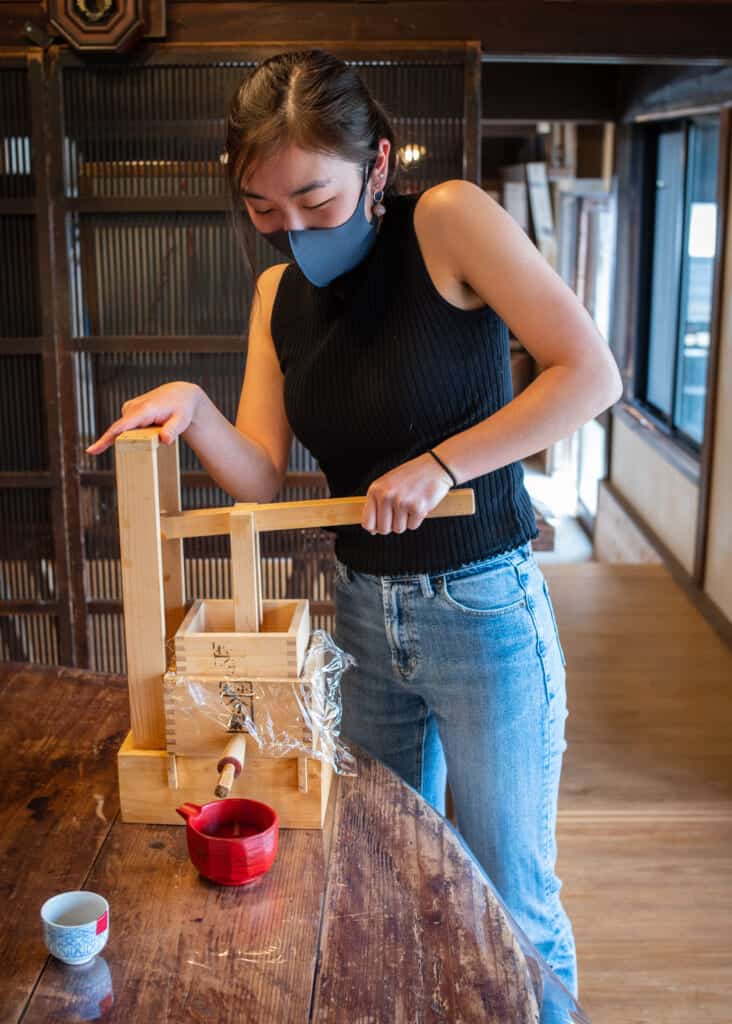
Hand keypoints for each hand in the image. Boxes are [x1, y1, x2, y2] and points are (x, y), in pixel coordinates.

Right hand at [85, 381, 203, 454]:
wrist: (181, 395)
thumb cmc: (181, 408)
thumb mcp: (181, 420)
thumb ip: (173, 430)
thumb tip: (165, 439)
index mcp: (144, 410)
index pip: (121, 427)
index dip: (105, 439)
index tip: (92, 450)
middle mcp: (134, 407)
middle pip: (121, 431)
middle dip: (129, 442)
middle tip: (152, 435)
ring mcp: (130, 408)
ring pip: (126, 430)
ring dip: (136, 436)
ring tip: (158, 426)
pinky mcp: (129, 410)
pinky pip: (127, 426)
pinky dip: (135, 431)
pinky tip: (151, 426)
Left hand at [361, 453, 452, 534]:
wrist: (434, 467)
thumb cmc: (410, 476)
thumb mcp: (387, 485)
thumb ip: (377, 505)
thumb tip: (371, 530)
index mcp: (375, 490)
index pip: (367, 523)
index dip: (375, 528)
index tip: (382, 524)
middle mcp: (386, 495)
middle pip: (383, 529)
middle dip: (392, 525)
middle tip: (400, 512)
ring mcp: (402, 502)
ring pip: (399, 529)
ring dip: (405, 521)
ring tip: (410, 504)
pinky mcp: (418, 508)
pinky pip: (412, 526)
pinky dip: (416, 519)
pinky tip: (418, 504)